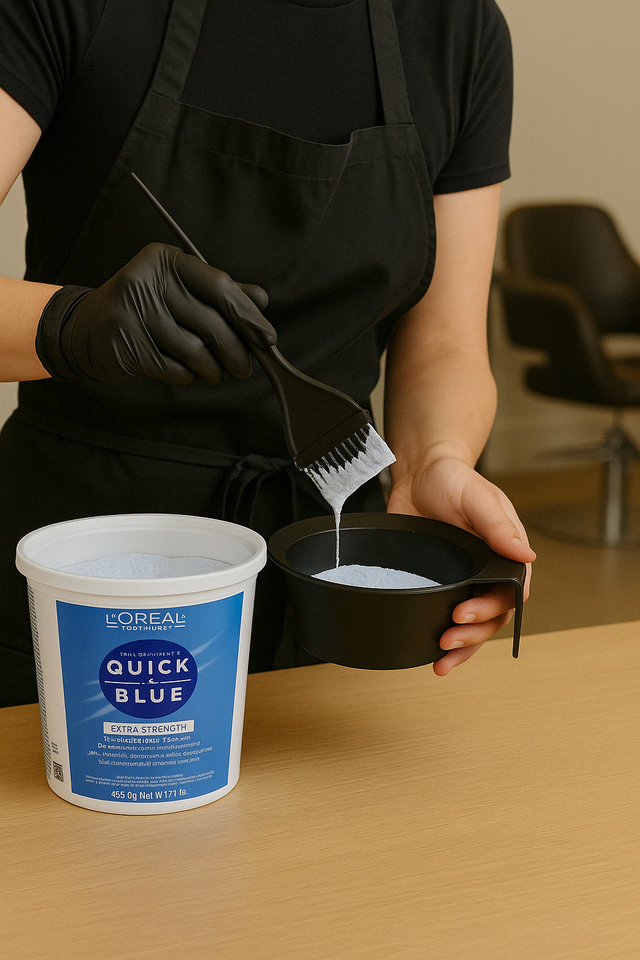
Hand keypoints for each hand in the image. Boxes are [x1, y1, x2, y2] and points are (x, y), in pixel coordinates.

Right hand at [35, 243, 274, 383]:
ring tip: (213, 371)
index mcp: (165, 260)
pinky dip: (187, 375)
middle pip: (212, 323)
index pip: (220, 287)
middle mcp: (147, 282)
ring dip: (212, 369)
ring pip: (197, 351)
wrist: (86, 329)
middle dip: (237, 351)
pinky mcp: (128, 347)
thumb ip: (220, 292)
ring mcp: (134, 315)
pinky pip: (176, 369)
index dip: (248, 316)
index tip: (267, 338)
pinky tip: (184, 370)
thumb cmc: (144, 308)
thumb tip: (260, 300)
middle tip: (245, 367)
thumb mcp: (179, 289)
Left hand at [387, 457, 534, 675]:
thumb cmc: (453, 479)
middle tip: (448, 639)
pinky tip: (429, 654)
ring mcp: (463, 581)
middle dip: (472, 635)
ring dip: (461, 648)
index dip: (491, 609)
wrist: (418, 474)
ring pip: (472, 626)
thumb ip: (498, 526)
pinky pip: (443, 616)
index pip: (511, 593)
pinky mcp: (437, 584)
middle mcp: (488, 572)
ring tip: (441, 661)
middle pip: (492, 617)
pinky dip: (438, 638)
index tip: (465, 612)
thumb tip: (526, 556)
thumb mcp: (477, 497)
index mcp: (506, 554)